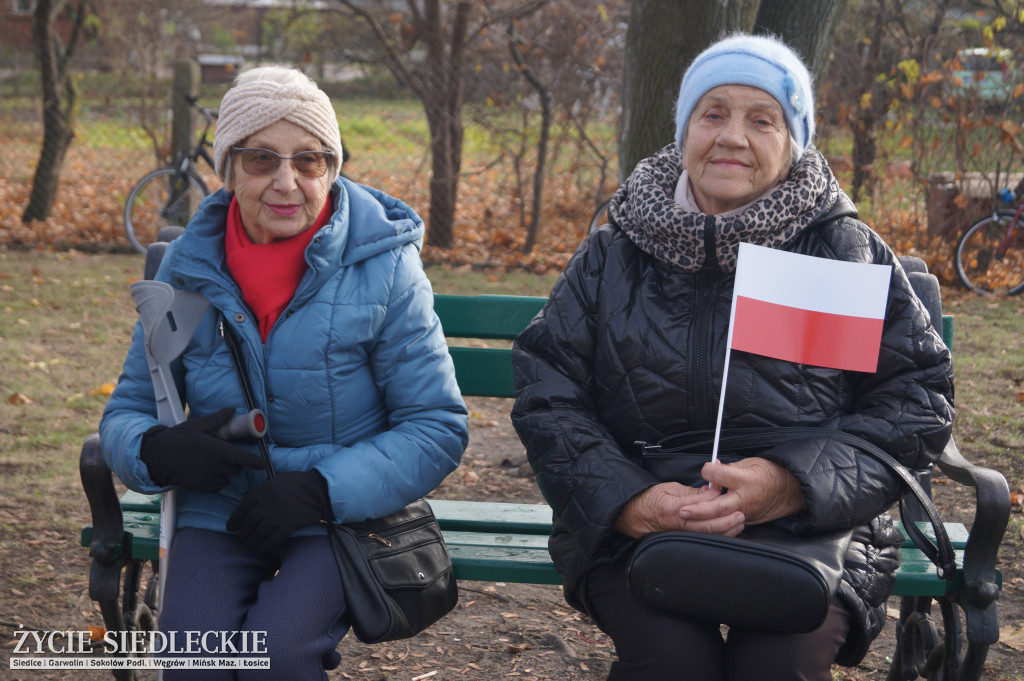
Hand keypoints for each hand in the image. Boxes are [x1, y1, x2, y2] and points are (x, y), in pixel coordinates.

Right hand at [140, 407, 266, 492]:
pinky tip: (209, 472)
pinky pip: (218, 486)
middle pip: (237, 468)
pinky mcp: (200, 487)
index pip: (244, 458)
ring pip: (228, 478)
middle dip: (236, 462)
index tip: (263, 463)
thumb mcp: (198, 425)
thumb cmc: (177, 438)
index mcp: (215, 449)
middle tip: (225, 454)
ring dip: (227, 472)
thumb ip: (218, 419)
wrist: (156, 456)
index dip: (256, 462)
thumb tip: (232, 409)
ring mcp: (207, 478)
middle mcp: (214, 465)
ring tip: (214, 462)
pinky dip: (218, 481)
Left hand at [226, 471, 332, 554]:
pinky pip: (273, 540)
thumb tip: (249, 502)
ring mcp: (277, 516)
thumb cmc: (298, 483)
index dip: (234, 519)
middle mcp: (267, 504)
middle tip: (240, 539)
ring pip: (259, 533)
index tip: (231, 528)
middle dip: (242, 533)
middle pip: (249, 522)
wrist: (319, 489)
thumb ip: (262, 490)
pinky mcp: (289, 526)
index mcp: (263, 490)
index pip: (243, 507)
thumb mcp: (277, 480)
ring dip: (252, 542)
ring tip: (249, 546)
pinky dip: (266, 547)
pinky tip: (262, 550)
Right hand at [613, 482, 744, 538]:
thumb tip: (710, 491)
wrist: (632, 515)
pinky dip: (718, 536)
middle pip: (709, 526)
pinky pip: (703, 539)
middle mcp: (679, 525)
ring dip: (727, 530)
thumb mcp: (669, 488)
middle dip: (727, 520)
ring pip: (708, 536)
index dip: (716, 498)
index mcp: (676, 509)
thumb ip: (691, 492)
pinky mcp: (682, 539)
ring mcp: (681, 535)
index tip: (724, 489)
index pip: (702, 505)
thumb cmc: (649, 500)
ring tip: (739, 523)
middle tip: (740, 513)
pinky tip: (728, 531)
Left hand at [681, 457, 806, 525]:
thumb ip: (729, 468)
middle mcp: (745, 498)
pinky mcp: (746, 521)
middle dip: (698, 510)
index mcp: (745, 480)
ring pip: (721, 520)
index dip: (708, 471)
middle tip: (682, 510)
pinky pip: (728, 524)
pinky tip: (700, 523)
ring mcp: (746, 512)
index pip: (720, 476)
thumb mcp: (750, 463)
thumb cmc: (769, 473)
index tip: (705, 469)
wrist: (790, 491)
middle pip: (718, 507)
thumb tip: (712, 467)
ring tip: (686, 518)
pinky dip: (714, 524)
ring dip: (702, 520)